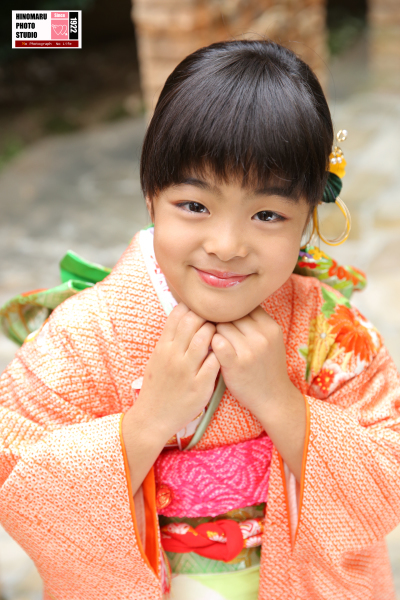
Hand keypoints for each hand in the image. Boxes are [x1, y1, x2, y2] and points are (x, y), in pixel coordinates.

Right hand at [135, 302, 219, 443]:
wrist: (153, 417)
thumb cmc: (158, 386)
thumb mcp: (158, 358)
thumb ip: (170, 338)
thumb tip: (183, 316)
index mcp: (163, 347)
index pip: (178, 314)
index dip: (193, 307)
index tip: (203, 309)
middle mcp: (173, 355)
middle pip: (192, 321)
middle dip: (207, 316)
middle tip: (217, 319)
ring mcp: (186, 370)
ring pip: (204, 338)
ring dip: (215, 332)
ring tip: (220, 335)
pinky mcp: (199, 385)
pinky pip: (214, 362)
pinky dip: (221, 354)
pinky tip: (225, 353)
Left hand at [211, 306, 296, 419]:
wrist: (273, 397)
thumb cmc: (266, 366)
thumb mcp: (270, 340)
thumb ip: (254, 322)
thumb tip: (230, 301)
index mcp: (270, 326)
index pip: (242, 305)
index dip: (230, 311)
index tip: (225, 319)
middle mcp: (262, 335)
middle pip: (230, 314)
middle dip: (221, 321)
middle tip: (217, 332)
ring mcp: (249, 350)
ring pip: (220, 326)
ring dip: (214, 333)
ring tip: (216, 343)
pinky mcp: (236, 363)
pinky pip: (216, 342)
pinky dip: (211, 344)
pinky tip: (212, 351)